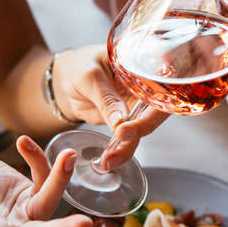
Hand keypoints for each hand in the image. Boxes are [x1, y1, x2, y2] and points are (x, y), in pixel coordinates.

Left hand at [52, 45, 169, 169]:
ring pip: (143, 130)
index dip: (150, 111)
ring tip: (109, 161)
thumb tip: (121, 123)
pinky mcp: (128, 122)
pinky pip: (130, 139)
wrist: (66, 77)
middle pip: (155, 115)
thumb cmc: (80, 65)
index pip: (160, 92)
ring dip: (128, 148)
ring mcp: (139, 108)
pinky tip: (108, 160)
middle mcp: (148, 90)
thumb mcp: (89, 77)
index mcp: (146, 71)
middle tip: (119, 142)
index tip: (126, 127)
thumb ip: (106, 98)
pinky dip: (120, 151)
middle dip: (140, 133)